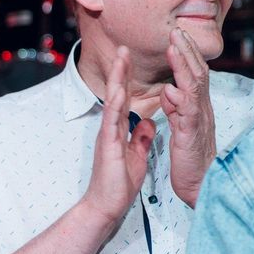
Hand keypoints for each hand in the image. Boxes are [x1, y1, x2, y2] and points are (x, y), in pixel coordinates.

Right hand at [80, 47, 154, 226]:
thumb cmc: (118, 184)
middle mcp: (110, 128)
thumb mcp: (136, 156)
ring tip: (120, 60)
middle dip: (120, 71)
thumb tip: (148, 122)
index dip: (128, 80)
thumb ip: (140, 138)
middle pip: (116, 94)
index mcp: (118, 130)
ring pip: (112, 101)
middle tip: (123, 48)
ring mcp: (107, 135)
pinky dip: (115, 104)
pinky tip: (119, 90)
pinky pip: (112, 121)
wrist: (106, 205)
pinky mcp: (108, 145)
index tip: (131, 60)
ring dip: (116, 80)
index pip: (125, 100)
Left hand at [161, 27, 214, 206]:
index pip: (191, 75)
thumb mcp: (180, 127)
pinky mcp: (192, 134)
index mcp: (195, 107)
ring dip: (184, 65)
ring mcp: (198, 120)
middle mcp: (200, 109)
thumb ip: (176, 108)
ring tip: (174, 47)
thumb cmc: (189, 157)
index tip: (175, 37)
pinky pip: (188, 114)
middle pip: (196, 73)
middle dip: (186, 51)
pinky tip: (172, 88)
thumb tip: (169, 90)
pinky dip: (181, 99)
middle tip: (176, 30)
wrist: (200, 184)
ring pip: (194, 87)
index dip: (184, 55)